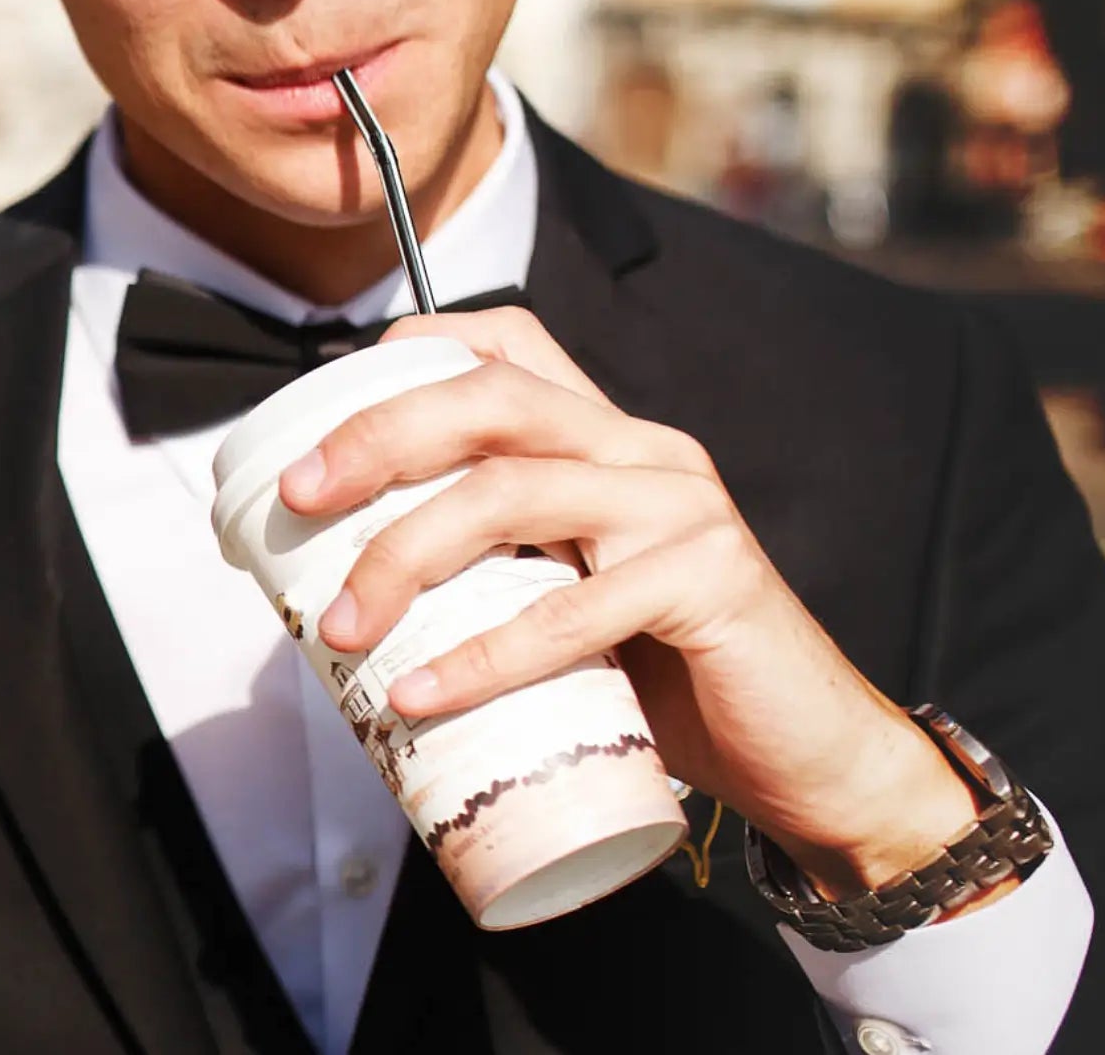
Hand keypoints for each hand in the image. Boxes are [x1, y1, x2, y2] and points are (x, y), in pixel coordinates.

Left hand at [291, 308, 993, 904]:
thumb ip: (496, 570)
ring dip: (406, 556)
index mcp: (609, 441)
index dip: (413, 354)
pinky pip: (573, 610)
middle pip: (491, 400)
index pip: (510, 346)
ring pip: (513, 491)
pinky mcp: (712, 582)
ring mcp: (682, 510)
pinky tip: (420, 693)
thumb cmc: (671, 682)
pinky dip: (483, 656)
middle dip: (377, 439)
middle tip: (298, 499)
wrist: (806, 758)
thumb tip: (339, 593)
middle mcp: (645, 452)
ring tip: (344, 626)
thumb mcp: (569, 600)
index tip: (327, 414)